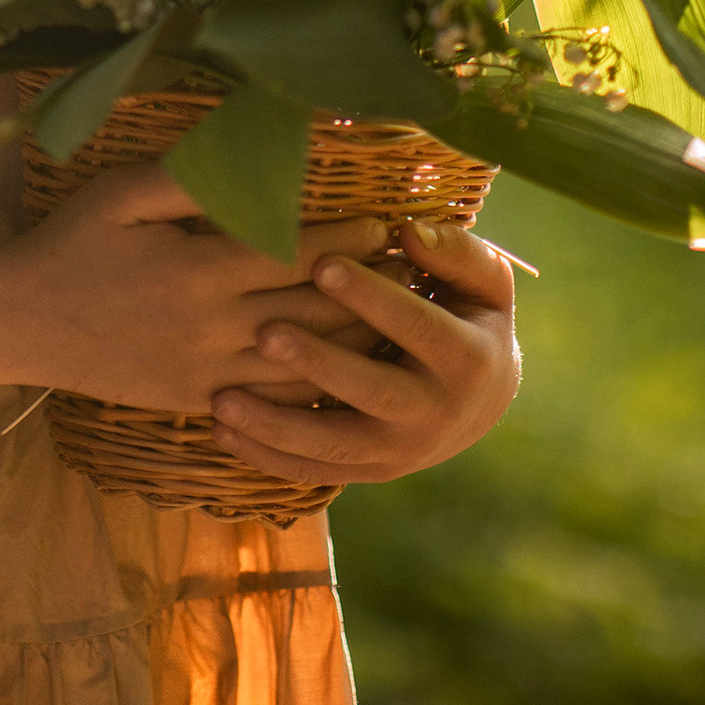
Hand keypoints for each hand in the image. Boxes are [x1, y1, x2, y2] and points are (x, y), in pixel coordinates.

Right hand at [1, 164, 408, 415]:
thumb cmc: (71, 242)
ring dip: (354, 346)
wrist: (19, 321)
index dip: (348, 238)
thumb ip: (188, 177)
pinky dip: (314, 391)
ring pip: (302, 365)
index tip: (387, 222)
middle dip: (368, 291)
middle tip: (412, 273)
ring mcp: (206, 373)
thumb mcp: (120, 193)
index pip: (296, 252)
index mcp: (199, 268)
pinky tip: (346, 377)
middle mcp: (212, 326)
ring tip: (397, 325)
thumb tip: (251, 154)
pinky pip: (270, 404)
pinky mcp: (197, 403)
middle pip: (314, 312)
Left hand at [209, 221, 519, 486]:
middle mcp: (435, 415)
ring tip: (220, 398)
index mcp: (467, 359)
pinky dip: (266, 457)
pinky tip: (221, 430)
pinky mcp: (369, 471)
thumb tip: (407, 233)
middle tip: (264, 332)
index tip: (322, 262)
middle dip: (317, 363)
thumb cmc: (472, 317)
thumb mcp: (483, 281)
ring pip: (333, 446)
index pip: (418, 325)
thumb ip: (454, 251)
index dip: (371, 296)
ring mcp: (400, 452)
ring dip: (275, 425)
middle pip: (371, 391)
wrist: (482, 402)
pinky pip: (314, 471)